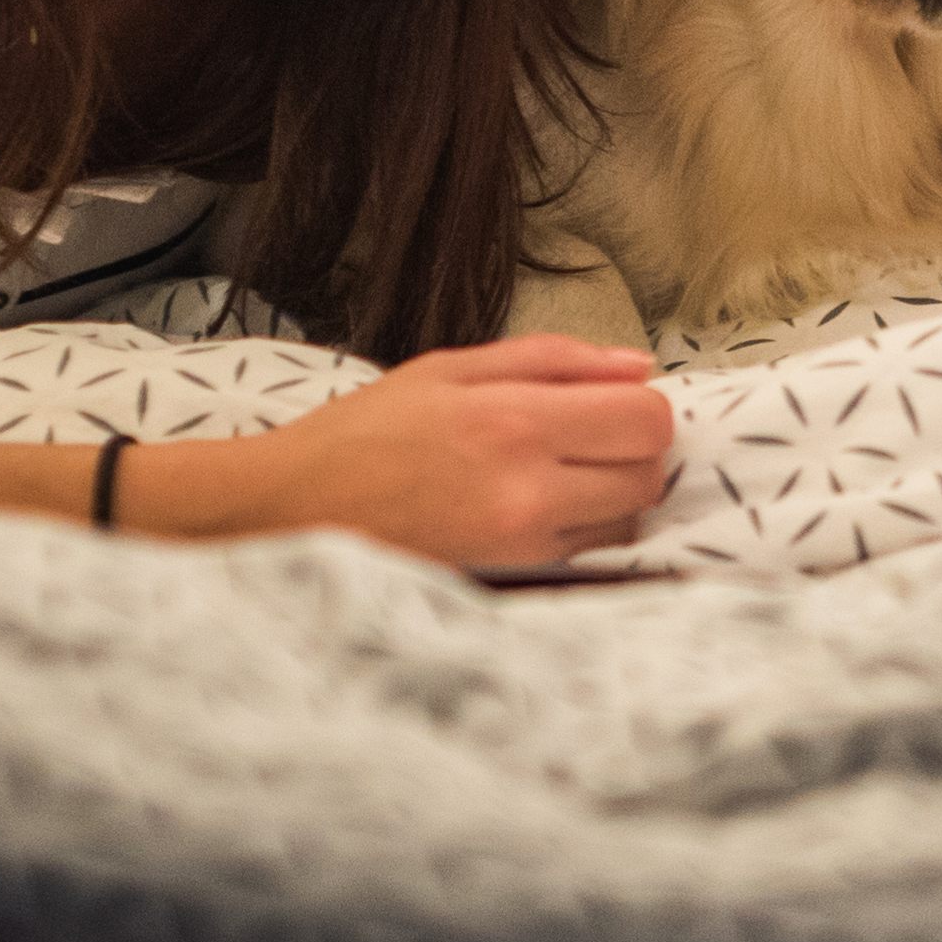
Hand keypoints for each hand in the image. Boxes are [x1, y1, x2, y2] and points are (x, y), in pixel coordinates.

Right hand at [193, 336, 674, 570]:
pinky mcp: (512, 581)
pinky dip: (580, 531)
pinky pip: (587, 555)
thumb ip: (552, 360)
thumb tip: (637, 365)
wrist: (292, 513)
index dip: (637, 406)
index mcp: (514, 421)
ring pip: (627, 521)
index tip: (605, 403)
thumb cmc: (364, 435)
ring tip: (551, 475)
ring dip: (610, 496)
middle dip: (631, 451)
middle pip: (649, 475)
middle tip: (582, 438)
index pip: (646, 420)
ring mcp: (523, 546)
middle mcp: (529, 491)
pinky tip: (533, 509)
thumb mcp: (449, 369)